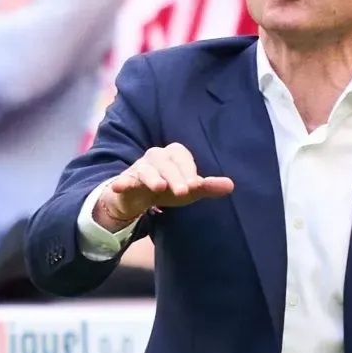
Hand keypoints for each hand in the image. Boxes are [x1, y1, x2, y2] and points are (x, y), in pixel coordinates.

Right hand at [92, 144, 234, 232]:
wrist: (138, 197)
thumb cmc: (168, 188)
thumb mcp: (189, 190)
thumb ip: (208, 187)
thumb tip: (231, 185)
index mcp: (172, 155)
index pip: (182, 157)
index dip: (189, 170)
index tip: (196, 185)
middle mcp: (155, 157)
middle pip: (165, 163)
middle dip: (175, 177)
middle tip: (184, 191)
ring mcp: (139, 169)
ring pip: (145, 170)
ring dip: (152, 177)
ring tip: (159, 186)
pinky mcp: (124, 182)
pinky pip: (123, 180)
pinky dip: (121, 182)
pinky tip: (120, 185)